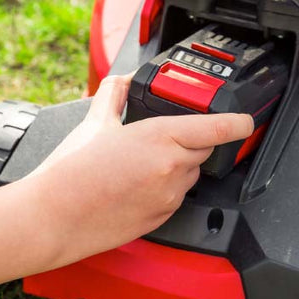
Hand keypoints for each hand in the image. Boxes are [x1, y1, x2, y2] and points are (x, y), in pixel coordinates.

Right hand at [30, 74, 252, 258]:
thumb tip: (122, 81)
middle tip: (161, 141)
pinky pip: (176, 197)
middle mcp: (171, 168)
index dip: (237, 123)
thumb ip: (114, 94)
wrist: (53, 216)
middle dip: (190, 143)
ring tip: (140, 166)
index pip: (216, 128)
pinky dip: (165, 188)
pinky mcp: (161, 217)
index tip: (245, 121)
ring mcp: (168, 196)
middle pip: (203, 151)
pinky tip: (136, 185)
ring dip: (177, 166)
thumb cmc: (70, 173)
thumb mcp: (94, 122)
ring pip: (189, 175)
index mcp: (160, 137)